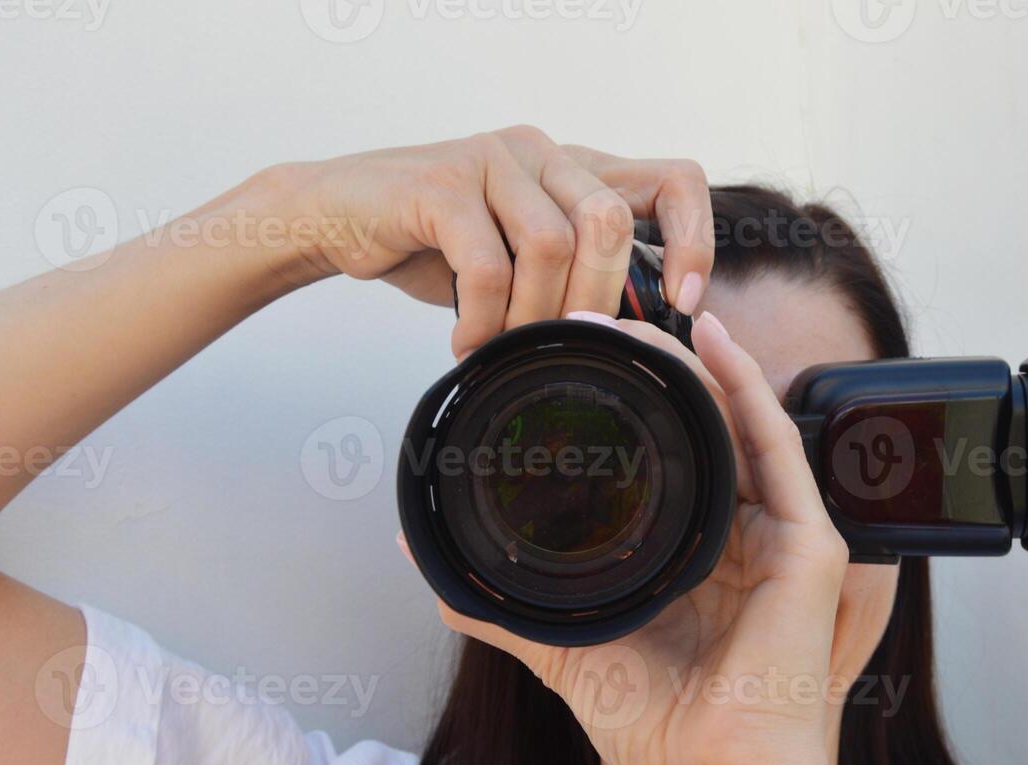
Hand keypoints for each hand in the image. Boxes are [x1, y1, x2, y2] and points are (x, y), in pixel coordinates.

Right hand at [269, 125, 714, 357]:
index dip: (693, 242)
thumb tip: (633, 338)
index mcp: (577, 169)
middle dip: (593, 302)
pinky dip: (483, 319)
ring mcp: (493, 160)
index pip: (675, 181)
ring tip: (503, 347)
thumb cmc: (435, 245)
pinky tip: (467, 342)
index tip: (681, 306)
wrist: (335, 216)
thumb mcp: (521, 261)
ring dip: (532, 317)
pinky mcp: (442, 183)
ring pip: (553, 246)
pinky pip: (489, 264)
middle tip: (563, 348)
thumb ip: (575, 276)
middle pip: (610, 224)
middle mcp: (543, 153)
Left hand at [436, 311, 901, 764]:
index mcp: (694, 558)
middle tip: (594, 319)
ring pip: (738, 421)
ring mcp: (780, 536)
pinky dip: (747, 388)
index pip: (665, 458)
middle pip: (699, 427)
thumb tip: (432, 570)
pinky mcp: (811, 545)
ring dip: (691, 363)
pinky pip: (779, 447)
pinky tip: (711, 342)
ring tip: (637, 317)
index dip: (622, 405)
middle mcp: (740, 537)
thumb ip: (506, 608)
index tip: (570, 361)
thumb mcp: (567, 648)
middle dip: (651, 370)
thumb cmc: (657, 729)